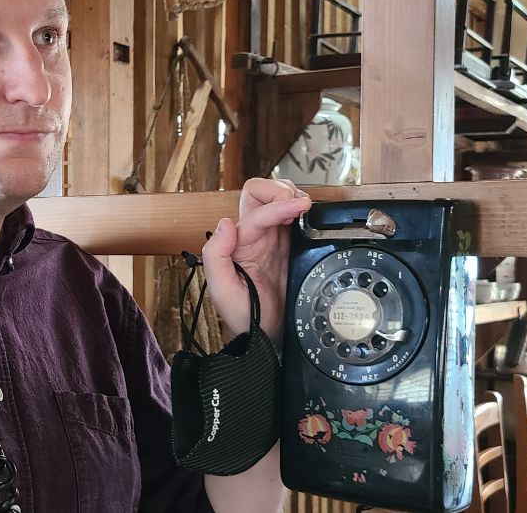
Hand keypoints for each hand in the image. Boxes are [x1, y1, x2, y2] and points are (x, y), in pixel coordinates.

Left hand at [202, 178, 311, 341]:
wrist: (266, 337)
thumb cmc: (242, 315)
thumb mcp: (221, 290)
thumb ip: (215, 255)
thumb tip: (226, 224)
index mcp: (239, 242)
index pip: (257, 212)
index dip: (278, 206)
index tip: (299, 207)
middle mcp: (255, 236)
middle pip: (260, 193)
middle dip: (279, 190)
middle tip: (299, 203)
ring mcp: (274, 240)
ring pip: (278, 200)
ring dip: (292, 196)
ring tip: (305, 208)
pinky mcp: (292, 248)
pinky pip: (297, 220)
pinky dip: (304, 211)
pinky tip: (310, 218)